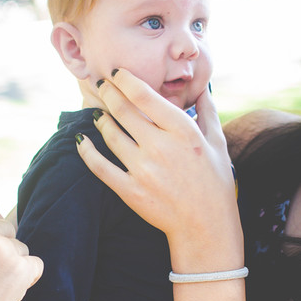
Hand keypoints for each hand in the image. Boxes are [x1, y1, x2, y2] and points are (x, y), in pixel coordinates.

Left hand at [76, 69, 236, 240]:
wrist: (206, 226)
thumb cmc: (215, 184)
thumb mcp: (218, 144)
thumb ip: (208, 113)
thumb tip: (203, 89)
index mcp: (183, 131)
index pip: (144, 96)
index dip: (125, 80)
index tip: (117, 73)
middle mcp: (160, 147)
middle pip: (122, 111)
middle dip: (108, 93)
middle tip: (101, 85)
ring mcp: (143, 169)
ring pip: (110, 135)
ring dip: (100, 120)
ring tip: (98, 114)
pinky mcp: (130, 191)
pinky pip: (100, 167)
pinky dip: (87, 152)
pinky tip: (82, 141)